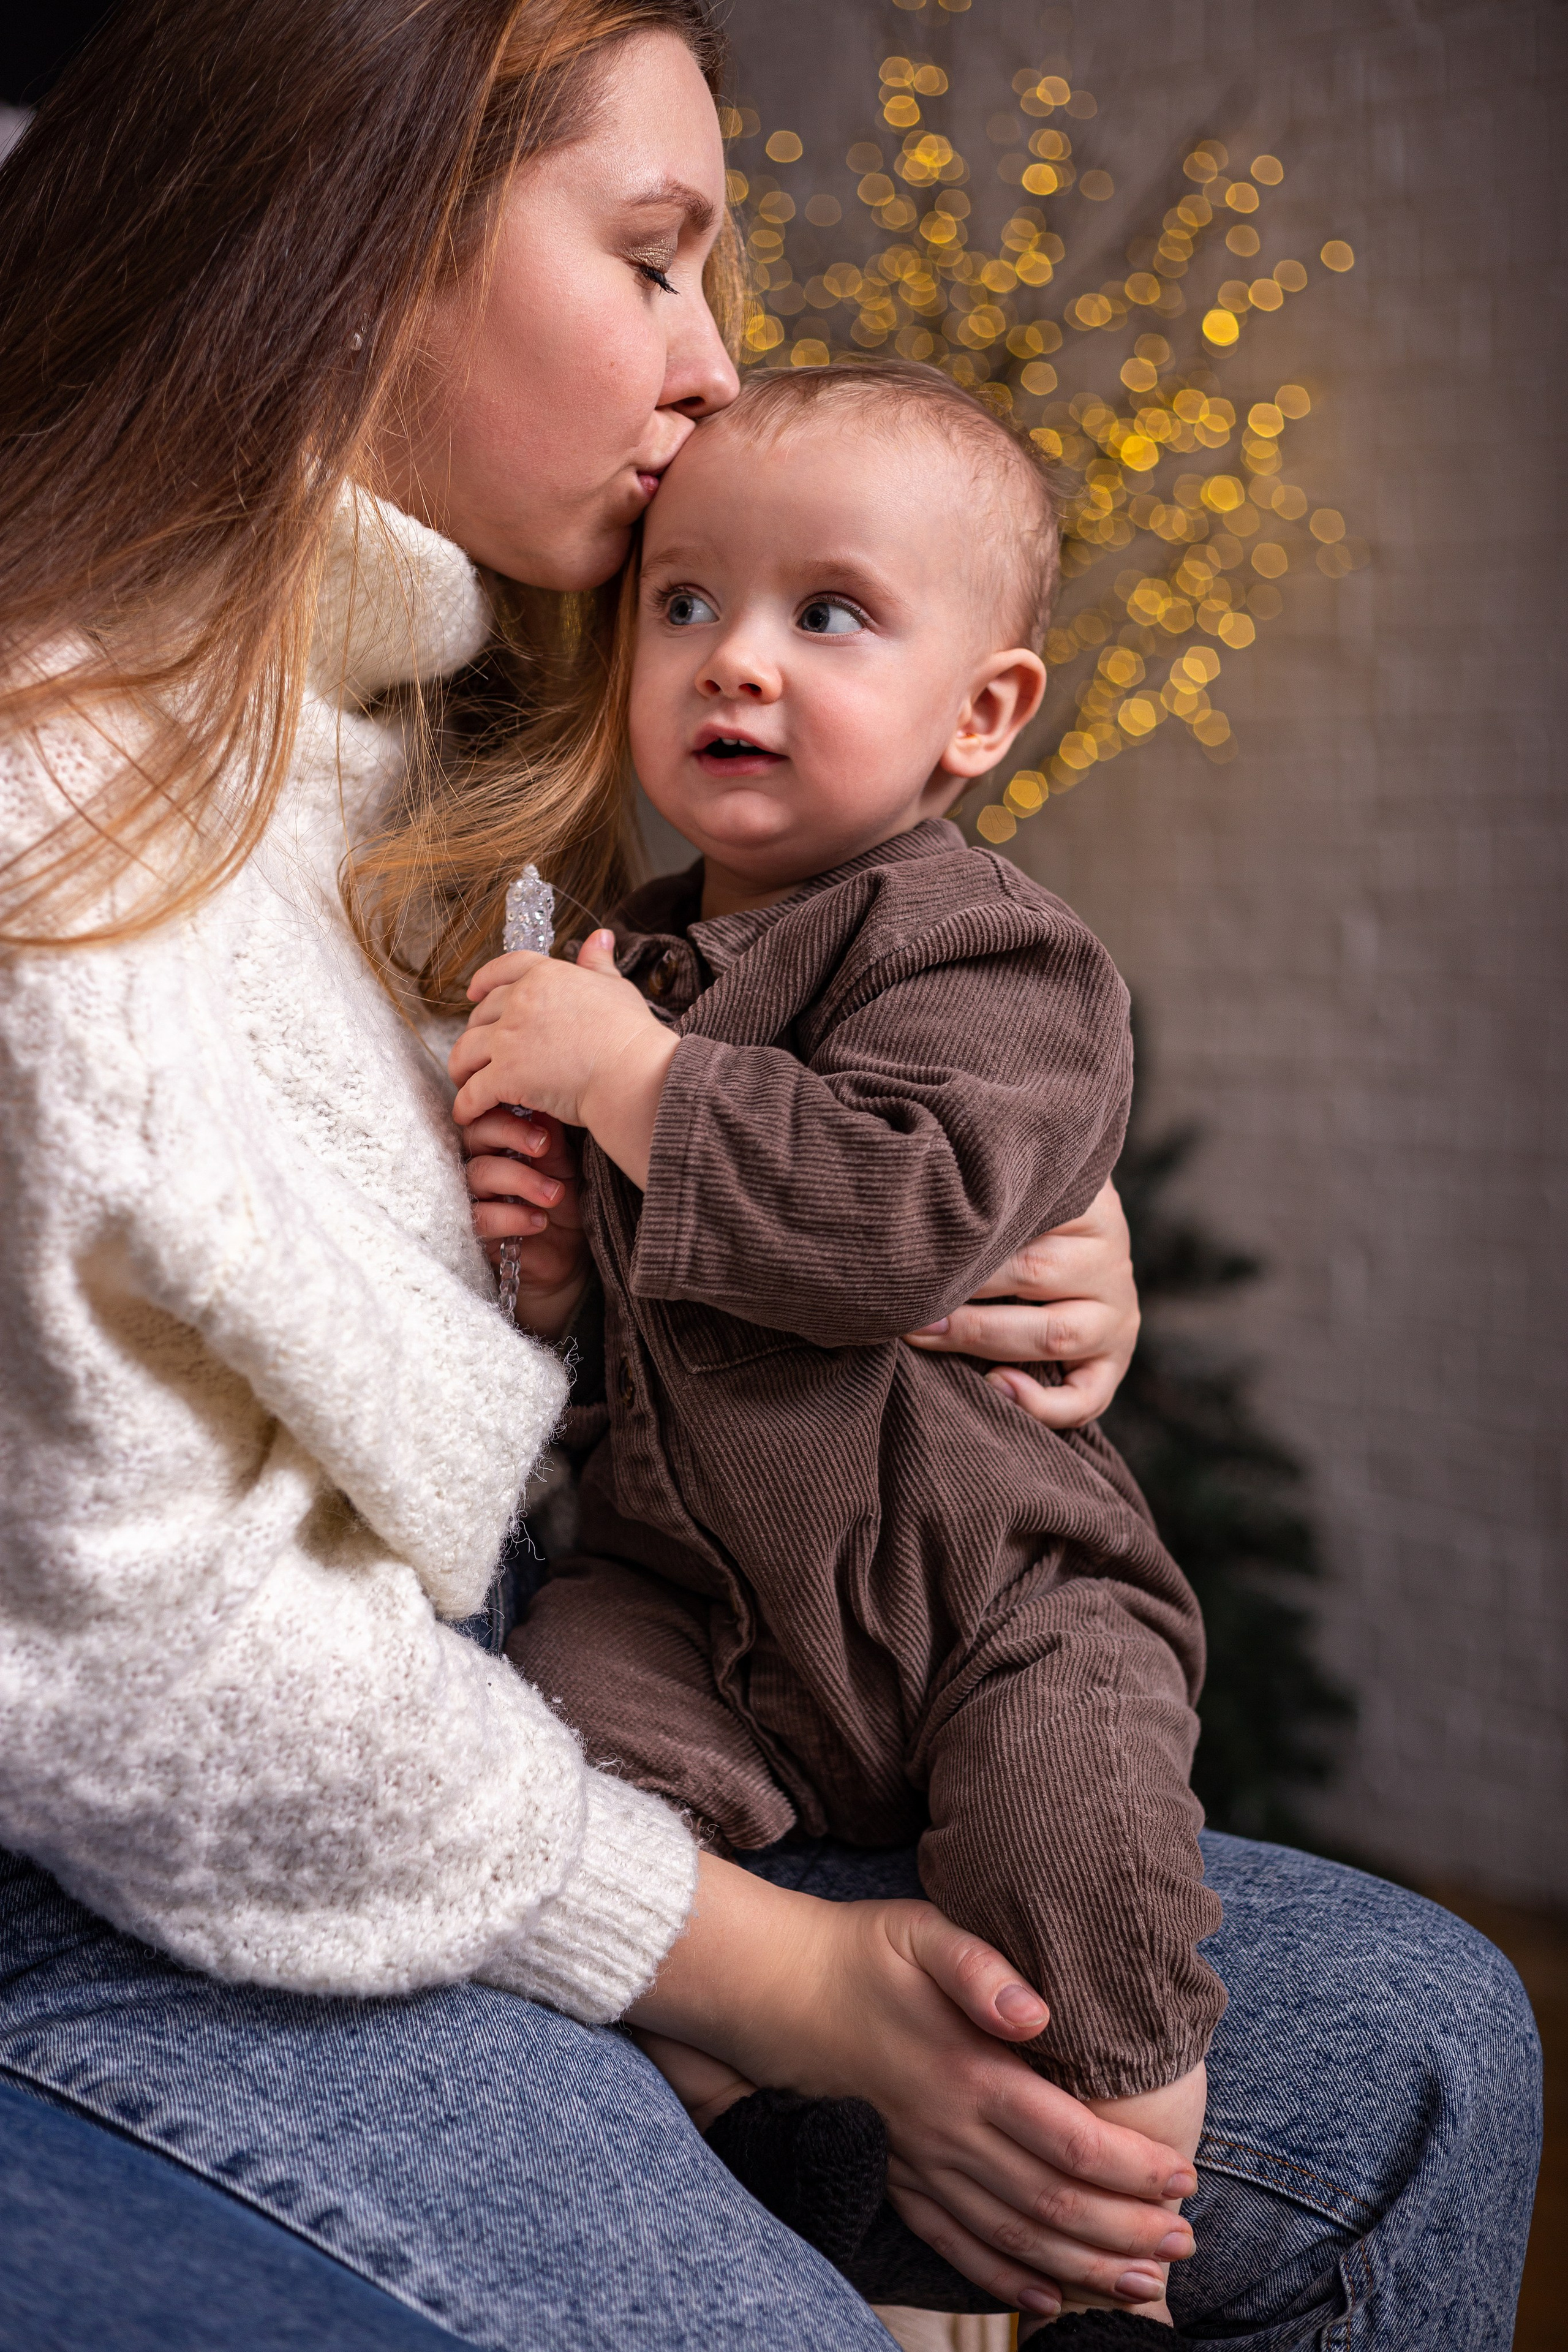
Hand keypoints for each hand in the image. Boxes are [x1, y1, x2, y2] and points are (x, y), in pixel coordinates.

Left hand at [449, 932, 678, 1187]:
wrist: (632, 1071)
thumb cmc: (631, 1033)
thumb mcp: (616, 987)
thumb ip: (599, 963)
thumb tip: (601, 936)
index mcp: (545, 976)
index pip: (503, 969)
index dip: (484, 981)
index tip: (474, 993)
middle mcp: (520, 1001)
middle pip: (481, 1014)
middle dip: (475, 1032)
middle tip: (478, 1050)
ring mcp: (509, 1038)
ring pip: (465, 1050)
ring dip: (461, 1068)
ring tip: (466, 1082)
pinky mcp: (505, 1075)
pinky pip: (473, 1092)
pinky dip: (467, 1105)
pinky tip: (468, 1113)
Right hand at [461, 1108, 588, 1339]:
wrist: (568, 1251)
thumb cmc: (562, 1199)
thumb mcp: (564, 1165)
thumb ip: (551, 1138)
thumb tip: (544, 1106)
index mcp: (499, 1139)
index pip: (488, 1111)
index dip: (508, 1110)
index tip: (543, 1120)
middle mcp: (480, 1161)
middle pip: (475, 1134)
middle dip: (510, 1134)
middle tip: (543, 1145)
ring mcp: (474, 1195)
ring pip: (478, 1174)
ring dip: (519, 1180)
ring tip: (554, 1194)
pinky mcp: (475, 1229)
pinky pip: (481, 1216)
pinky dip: (511, 1217)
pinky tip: (539, 1220)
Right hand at [627, 1857, 1195, 2318]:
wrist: (777, 1988)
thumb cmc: (863, 1950)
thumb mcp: (924, 1932)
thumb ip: (981, 1970)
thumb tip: (1035, 2010)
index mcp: (970, 2072)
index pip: (1069, 2138)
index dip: (1132, 2168)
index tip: (1185, 2180)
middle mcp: (949, 2132)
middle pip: (1052, 2202)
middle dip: (1126, 2231)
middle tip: (1185, 2245)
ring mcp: (920, 2163)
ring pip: (1012, 2235)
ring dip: (1082, 2267)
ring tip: (1142, 2285)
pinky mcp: (896, 2177)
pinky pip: (955, 2244)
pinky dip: (1005, 2279)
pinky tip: (1047, 2297)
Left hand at [904, 1176, 1138, 1428]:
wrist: (1073, 1256)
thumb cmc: (1026, 1223)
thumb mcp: (1021, 1198)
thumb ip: (992, 1203)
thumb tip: (918, 1220)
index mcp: (1092, 1207)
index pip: (1030, 1216)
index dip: (971, 1235)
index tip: (915, 1245)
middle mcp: (1111, 1261)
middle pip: (1034, 1273)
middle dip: (961, 1287)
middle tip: (905, 1296)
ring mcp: (1118, 1316)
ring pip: (1055, 1334)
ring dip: (982, 1336)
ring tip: (927, 1333)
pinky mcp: (1115, 1363)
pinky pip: (1086, 1398)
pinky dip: (1039, 1403)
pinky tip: (995, 1385)